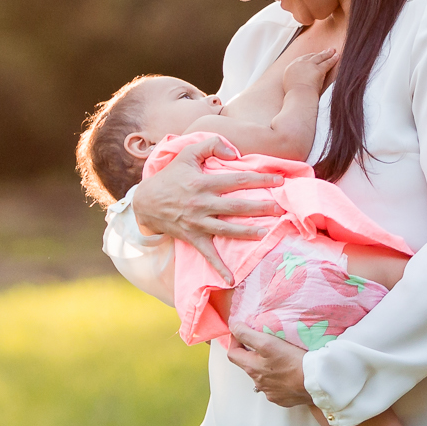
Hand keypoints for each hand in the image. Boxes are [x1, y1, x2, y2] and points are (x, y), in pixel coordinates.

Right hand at [131, 135, 283, 284]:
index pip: (237, 180)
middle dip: (260, 208)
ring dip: (247, 232)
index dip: (260, 179)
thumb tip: (234, 153)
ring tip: (266, 232)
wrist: (146, 202)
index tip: (280, 181)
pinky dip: (219, 267)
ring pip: (227, 229)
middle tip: (280, 209)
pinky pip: (207, 254)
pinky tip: (232, 279)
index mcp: (203, 182)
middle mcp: (202, 203)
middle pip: (236, 206)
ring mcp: (197, 222)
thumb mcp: (187, 153)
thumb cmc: (171, 176)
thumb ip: (211, 145)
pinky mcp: (192, 237)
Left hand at [227, 325, 313, 407]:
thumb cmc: (292, 360)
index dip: (235, 341)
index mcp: (251, 368)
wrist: (316, 381)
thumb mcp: (268, 342)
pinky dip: (278, 379)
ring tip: (279, 358)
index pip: (232, 354)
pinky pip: (276, 387)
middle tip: (263, 342)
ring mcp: (271, 393)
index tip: (242, 332)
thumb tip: (233, 327)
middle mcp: (258, 384)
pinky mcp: (283, 399)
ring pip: (262, 377)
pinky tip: (288, 373)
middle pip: (248, 365)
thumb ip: (247, 334)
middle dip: (251, 353)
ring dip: (266, 367)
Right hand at [281, 47, 338, 95]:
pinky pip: (327, 62)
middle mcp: (299, 63)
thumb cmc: (295, 97)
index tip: (313, 56)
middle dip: (318, 54)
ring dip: (326, 53)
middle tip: (324, 52)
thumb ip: (294, 81)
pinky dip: (333, 59)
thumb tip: (297, 83)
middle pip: (310, 56)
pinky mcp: (319, 69)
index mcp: (291, 67)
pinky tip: (337, 56)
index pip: (301, 59)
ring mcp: (309, 65)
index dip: (309, 58)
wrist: (299, 97)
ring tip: (332, 50)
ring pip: (319, 57)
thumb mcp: (290, 86)